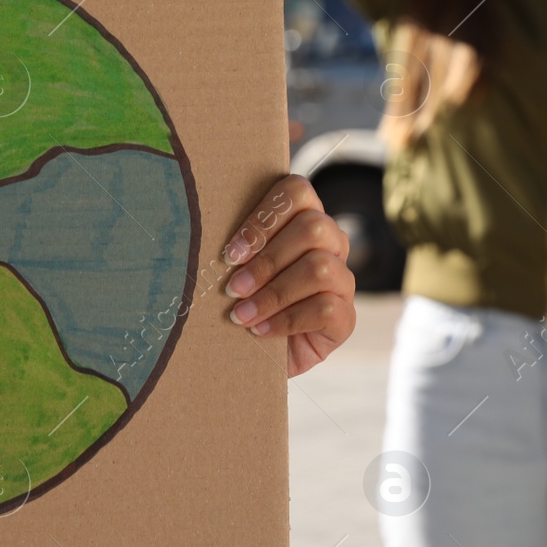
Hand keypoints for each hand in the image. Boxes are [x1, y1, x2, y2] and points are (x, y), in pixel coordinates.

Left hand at [222, 175, 355, 375]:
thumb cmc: (237, 302)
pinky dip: (286, 320)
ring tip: (240, 315)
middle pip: (313, 227)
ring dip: (273, 293)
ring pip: (320, 268)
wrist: (252, 355)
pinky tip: (260, 330)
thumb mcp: (230, 270)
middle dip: (267, 260)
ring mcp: (342, 280)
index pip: (297, 191)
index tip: (230, 253)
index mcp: (301, 220)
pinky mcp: (345, 318)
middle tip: (232, 288)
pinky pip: (326, 308)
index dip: (264, 218)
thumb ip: (229, 247)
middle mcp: (329, 244)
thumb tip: (201, 237)